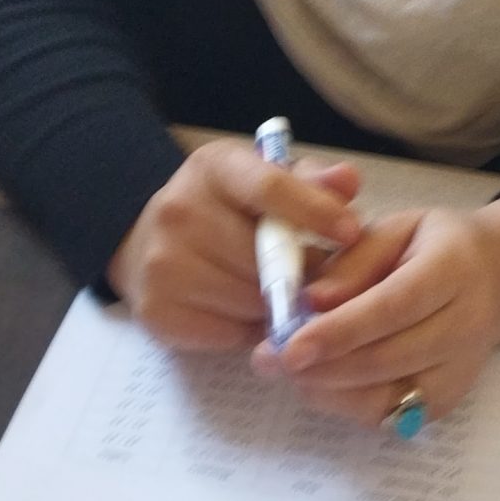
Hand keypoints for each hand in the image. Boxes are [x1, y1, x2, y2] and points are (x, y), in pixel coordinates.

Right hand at [107, 138, 362, 350]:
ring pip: (249, 299)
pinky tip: (248, 311)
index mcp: (214, 167)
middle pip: (262, 255)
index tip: (352, 233)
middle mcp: (179, 209)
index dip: (315, 211)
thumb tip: (349, 182)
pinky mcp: (156, 311)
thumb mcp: (265, 176)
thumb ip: (311, 180)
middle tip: (321, 277)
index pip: (269, 187)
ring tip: (283, 293)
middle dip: (302, 271)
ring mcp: (162, 263)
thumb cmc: (225, 206)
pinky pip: (228, 333)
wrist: (147, 239)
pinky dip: (249, 328)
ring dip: (277, 304)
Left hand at [263, 198, 499, 428]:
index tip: (291, 345)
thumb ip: (353, 261)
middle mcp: (465, 325)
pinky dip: (347, 403)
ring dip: (328, 390)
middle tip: (268, 359)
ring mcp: (459, 371)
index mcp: (453, 268)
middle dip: (322, 366)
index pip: (395, 305)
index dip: (341, 330)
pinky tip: (321, 381)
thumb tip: (309, 300)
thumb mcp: (396, 228)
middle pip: (388, 358)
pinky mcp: (447, 403)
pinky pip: (390, 415)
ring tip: (288, 369)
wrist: (496, 279)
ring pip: (387, 396)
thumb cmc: (434, 245)